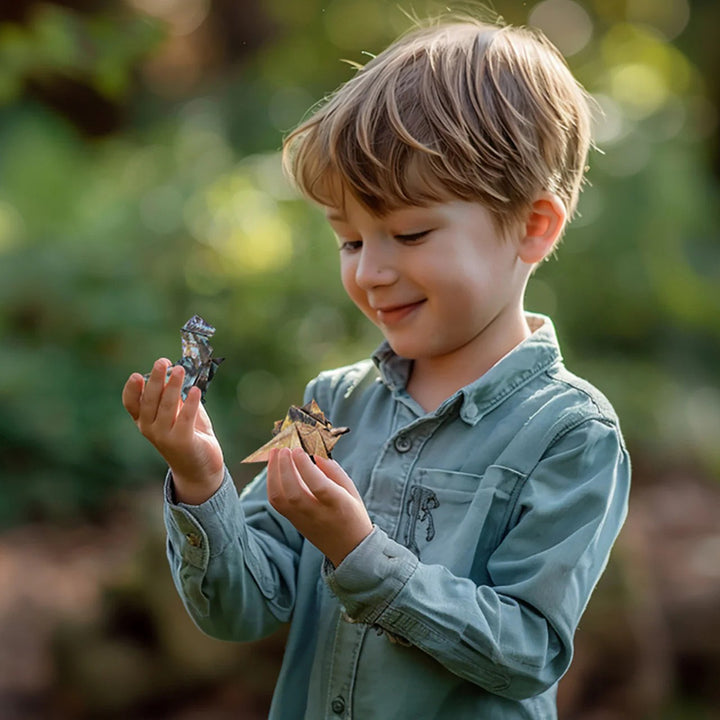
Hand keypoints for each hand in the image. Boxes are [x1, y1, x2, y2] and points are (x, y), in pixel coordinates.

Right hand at [122, 358, 223, 503]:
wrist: (200, 468)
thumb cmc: (189, 434)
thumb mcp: (179, 412)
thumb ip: (176, 395)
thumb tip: (176, 371)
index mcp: (144, 420)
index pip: (131, 404)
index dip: (132, 389)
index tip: (137, 375)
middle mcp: (149, 429)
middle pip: (149, 400)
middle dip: (156, 380)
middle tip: (162, 362)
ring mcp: (164, 437)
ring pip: (167, 407)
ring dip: (173, 386)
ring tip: (180, 370)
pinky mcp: (182, 442)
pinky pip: (185, 418)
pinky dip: (190, 403)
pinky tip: (195, 390)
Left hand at [267, 447, 372, 566]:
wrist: (350, 549)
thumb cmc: (353, 515)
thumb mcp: (351, 491)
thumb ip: (334, 472)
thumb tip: (316, 455)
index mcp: (338, 505)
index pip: (318, 486)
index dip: (305, 467)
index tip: (299, 449)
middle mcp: (318, 514)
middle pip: (294, 492)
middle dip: (285, 468)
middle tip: (284, 449)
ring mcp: (303, 520)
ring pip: (280, 499)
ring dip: (274, 474)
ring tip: (275, 453)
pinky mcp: (293, 522)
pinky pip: (277, 503)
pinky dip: (272, 483)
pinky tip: (274, 469)